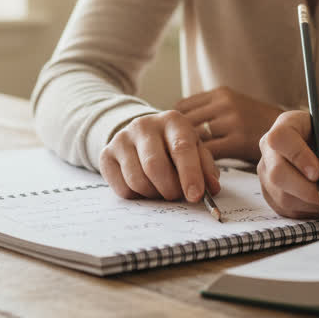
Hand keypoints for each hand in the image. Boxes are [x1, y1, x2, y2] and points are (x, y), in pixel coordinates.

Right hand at [98, 110, 219, 204]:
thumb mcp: (195, 150)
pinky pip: (121, 188)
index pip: (181, 147)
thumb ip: (206, 168)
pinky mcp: (106, 154)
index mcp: (172, 120)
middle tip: (176, 196)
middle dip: (169, 188)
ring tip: (161, 190)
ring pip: (137, 180)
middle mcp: (145, 125)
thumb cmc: (174, 146)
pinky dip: (136, 196)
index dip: (190, 174)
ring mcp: (122, 138)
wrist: (141, 135)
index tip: (195, 196)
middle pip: (155, 165)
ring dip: (153, 194)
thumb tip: (212, 189)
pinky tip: (144, 187)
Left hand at [175, 86, 283, 162]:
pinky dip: (200, 162)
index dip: (173, 124)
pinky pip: (209, 151)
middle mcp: (224, 103)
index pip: (183, 106)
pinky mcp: (238, 140)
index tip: (167, 138)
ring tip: (178, 164)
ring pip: (195, 137)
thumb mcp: (234, 105)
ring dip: (185, 152)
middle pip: (185, 121)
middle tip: (166, 155)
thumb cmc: (256, 123)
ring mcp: (231, 120)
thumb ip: (211, 110)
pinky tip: (198, 170)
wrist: (288, 132)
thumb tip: (179, 123)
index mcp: (221, 93)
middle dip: (174, 139)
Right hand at [257, 110, 318, 217]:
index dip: (297, 156)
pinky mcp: (274, 196)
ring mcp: (269, 173)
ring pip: (283, 196)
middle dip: (308, 190)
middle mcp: (271, 148)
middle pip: (277, 173)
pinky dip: (312, 211)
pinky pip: (288, 210)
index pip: (280, 138)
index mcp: (288, 124)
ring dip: (316, 203)